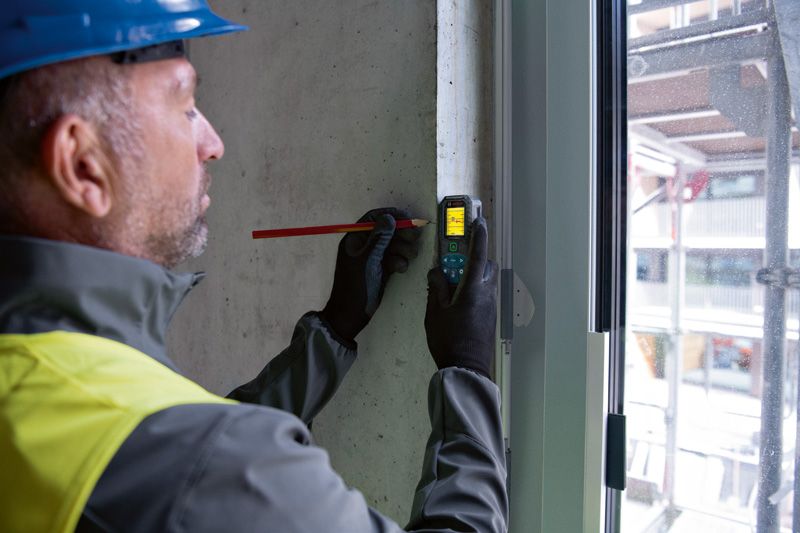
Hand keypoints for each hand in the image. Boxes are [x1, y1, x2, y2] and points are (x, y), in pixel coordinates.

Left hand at [321, 207, 421, 342]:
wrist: (351, 313)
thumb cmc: (355, 284)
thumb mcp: (367, 258)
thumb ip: (379, 237)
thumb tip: (389, 217)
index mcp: (355, 239)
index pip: (373, 218)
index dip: (390, 216)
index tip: (407, 218)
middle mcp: (364, 245)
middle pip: (386, 231)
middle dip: (401, 234)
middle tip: (414, 237)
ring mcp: (373, 258)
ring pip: (393, 245)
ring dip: (403, 249)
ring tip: (410, 255)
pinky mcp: (381, 270)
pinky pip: (394, 259)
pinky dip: (399, 261)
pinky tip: (400, 268)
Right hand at [425, 218, 497, 377]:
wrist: (466, 369)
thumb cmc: (448, 340)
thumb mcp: (434, 312)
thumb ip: (436, 287)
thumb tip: (437, 272)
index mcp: (472, 289)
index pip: (478, 254)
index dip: (479, 235)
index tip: (479, 221)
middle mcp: (486, 294)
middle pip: (486, 266)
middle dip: (476, 258)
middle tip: (457, 261)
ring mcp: (491, 307)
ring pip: (485, 282)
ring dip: (473, 277)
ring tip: (452, 286)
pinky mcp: (491, 318)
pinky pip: (484, 296)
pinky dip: (473, 292)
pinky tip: (458, 304)